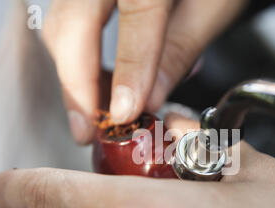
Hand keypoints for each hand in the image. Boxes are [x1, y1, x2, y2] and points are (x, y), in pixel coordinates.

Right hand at [43, 0, 246, 143]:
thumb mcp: (211, 7)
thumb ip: (178, 51)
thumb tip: (147, 100)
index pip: (136, 18)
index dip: (128, 71)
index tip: (124, 116)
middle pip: (74, 25)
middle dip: (77, 85)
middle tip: (88, 129)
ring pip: (63, 24)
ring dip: (73, 74)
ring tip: (93, 113)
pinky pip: (70, 18)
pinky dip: (77, 55)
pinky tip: (96, 81)